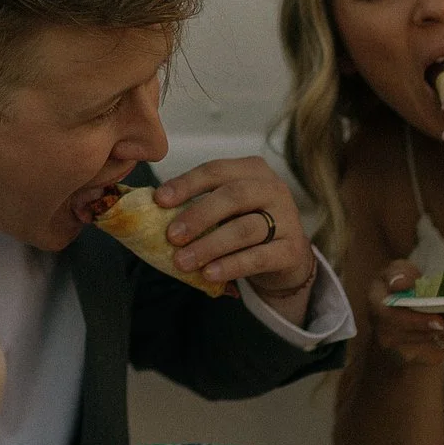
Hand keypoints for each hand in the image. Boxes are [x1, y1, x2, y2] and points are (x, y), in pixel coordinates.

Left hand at [151, 156, 316, 306]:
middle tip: (172, 236)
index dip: (187, 184)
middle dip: (198, 215)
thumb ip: (198, 204)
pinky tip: (209, 273)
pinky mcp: (292, 250)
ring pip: (245, 229)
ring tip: (183, 261)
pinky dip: (231, 265)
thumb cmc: (245, 225)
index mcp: (252, 170)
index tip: (159, 200)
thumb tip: (151, 209)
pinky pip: (258, 257)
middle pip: (234, 196)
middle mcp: (273, 189)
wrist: (286, 256)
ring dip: (209, 245)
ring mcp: (287, 219)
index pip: (216, 170)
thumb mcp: (226, 208)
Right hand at [370, 260, 443, 367]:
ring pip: (442, 339)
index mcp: (378, 308)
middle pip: (424, 333)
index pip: (392, 318)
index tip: (439, 321)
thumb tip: (402, 283)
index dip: (417, 322)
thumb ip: (397, 272)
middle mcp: (390, 335)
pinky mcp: (430, 356)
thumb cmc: (397, 290)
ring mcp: (409, 351)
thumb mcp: (393, 274)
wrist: (398, 323)